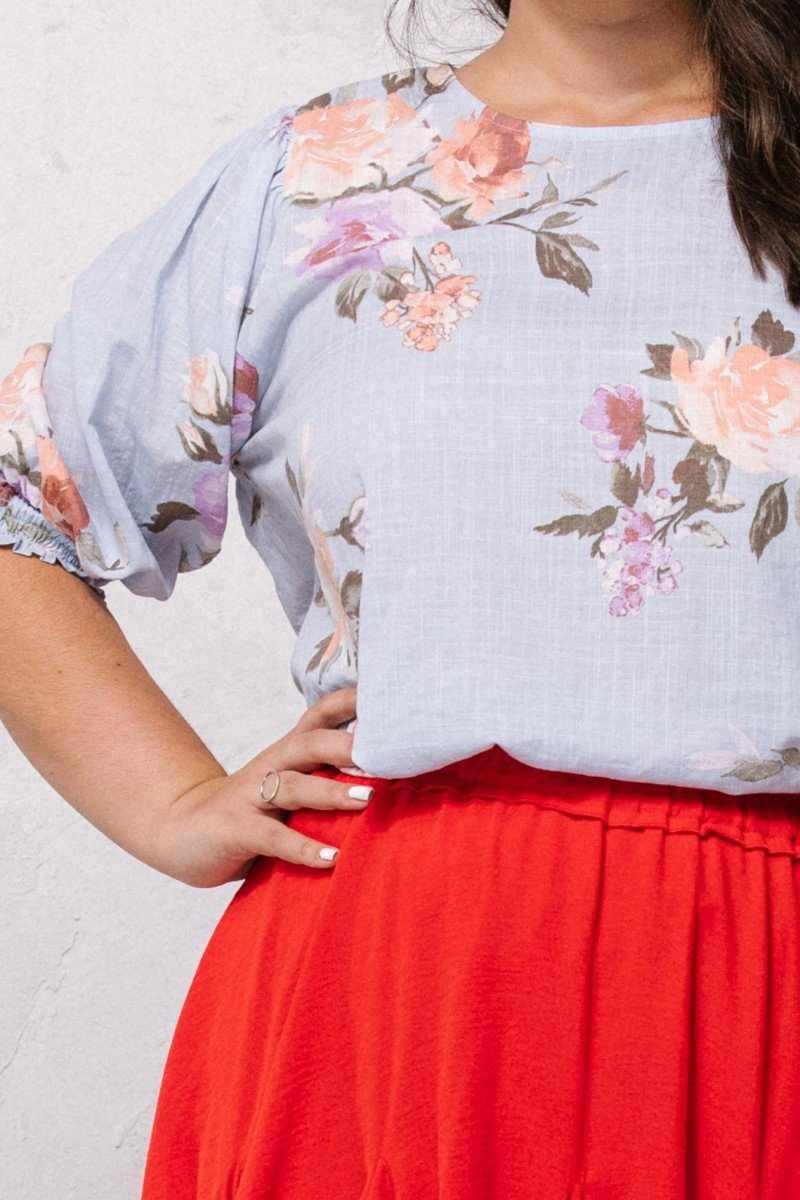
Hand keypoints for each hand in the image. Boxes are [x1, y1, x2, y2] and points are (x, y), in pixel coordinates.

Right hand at [154, 687, 369, 887]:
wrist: (181, 831)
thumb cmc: (251, 811)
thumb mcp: (288, 787)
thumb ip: (325, 779)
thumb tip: (391, 782)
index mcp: (287, 753)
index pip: (320, 715)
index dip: (350, 702)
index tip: (387, 696)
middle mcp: (272, 766)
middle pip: (311, 743)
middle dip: (348, 745)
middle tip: (387, 753)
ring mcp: (251, 797)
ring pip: (294, 785)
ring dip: (331, 791)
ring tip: (368, 799)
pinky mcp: (237, 830)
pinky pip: (274, 838)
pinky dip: (304, 848)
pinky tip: (332, 859)